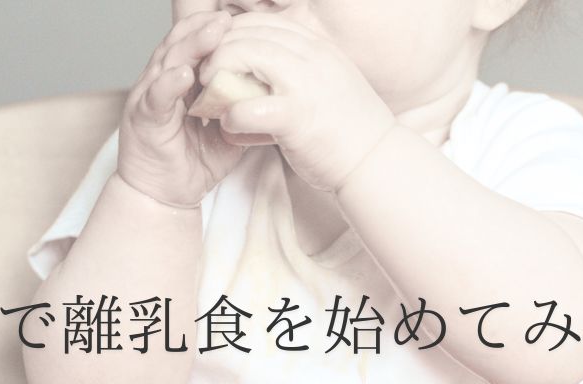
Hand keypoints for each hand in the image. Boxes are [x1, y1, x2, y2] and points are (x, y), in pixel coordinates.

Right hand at [117, 10, 243, 207]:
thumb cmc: (193, 162)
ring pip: (167, 64)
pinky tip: (184, 75)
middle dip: (204, 29)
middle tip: (228, 18)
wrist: (165, 197)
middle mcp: (160, 82)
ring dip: (190, 47)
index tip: (239, 21)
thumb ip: (241, 110)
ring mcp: (149, 99)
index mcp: (179, 81)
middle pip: (180, 45)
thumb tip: (274, 97)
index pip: (194, 45)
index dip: (213, 31)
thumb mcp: (226, 131)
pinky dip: (168, 85)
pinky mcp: (143, 122)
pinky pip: (156, 99)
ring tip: (213, 34)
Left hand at [199, 13, 396, 191]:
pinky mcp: (296, 118)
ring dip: (217, 76)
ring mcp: (303, 84)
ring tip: (212, 99)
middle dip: (216, 52)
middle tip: (206, 78)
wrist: (376, 161)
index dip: (231, 35)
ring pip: (241, 56)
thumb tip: (262, 72)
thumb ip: (296, 72)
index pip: (260, 22)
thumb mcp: (326, 84)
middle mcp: (310, 56)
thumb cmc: (349, 129)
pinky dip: (231, 116)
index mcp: (316, 47)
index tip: (220, 58)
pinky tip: (230, 127)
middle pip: (245, 33)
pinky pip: (246, 107)